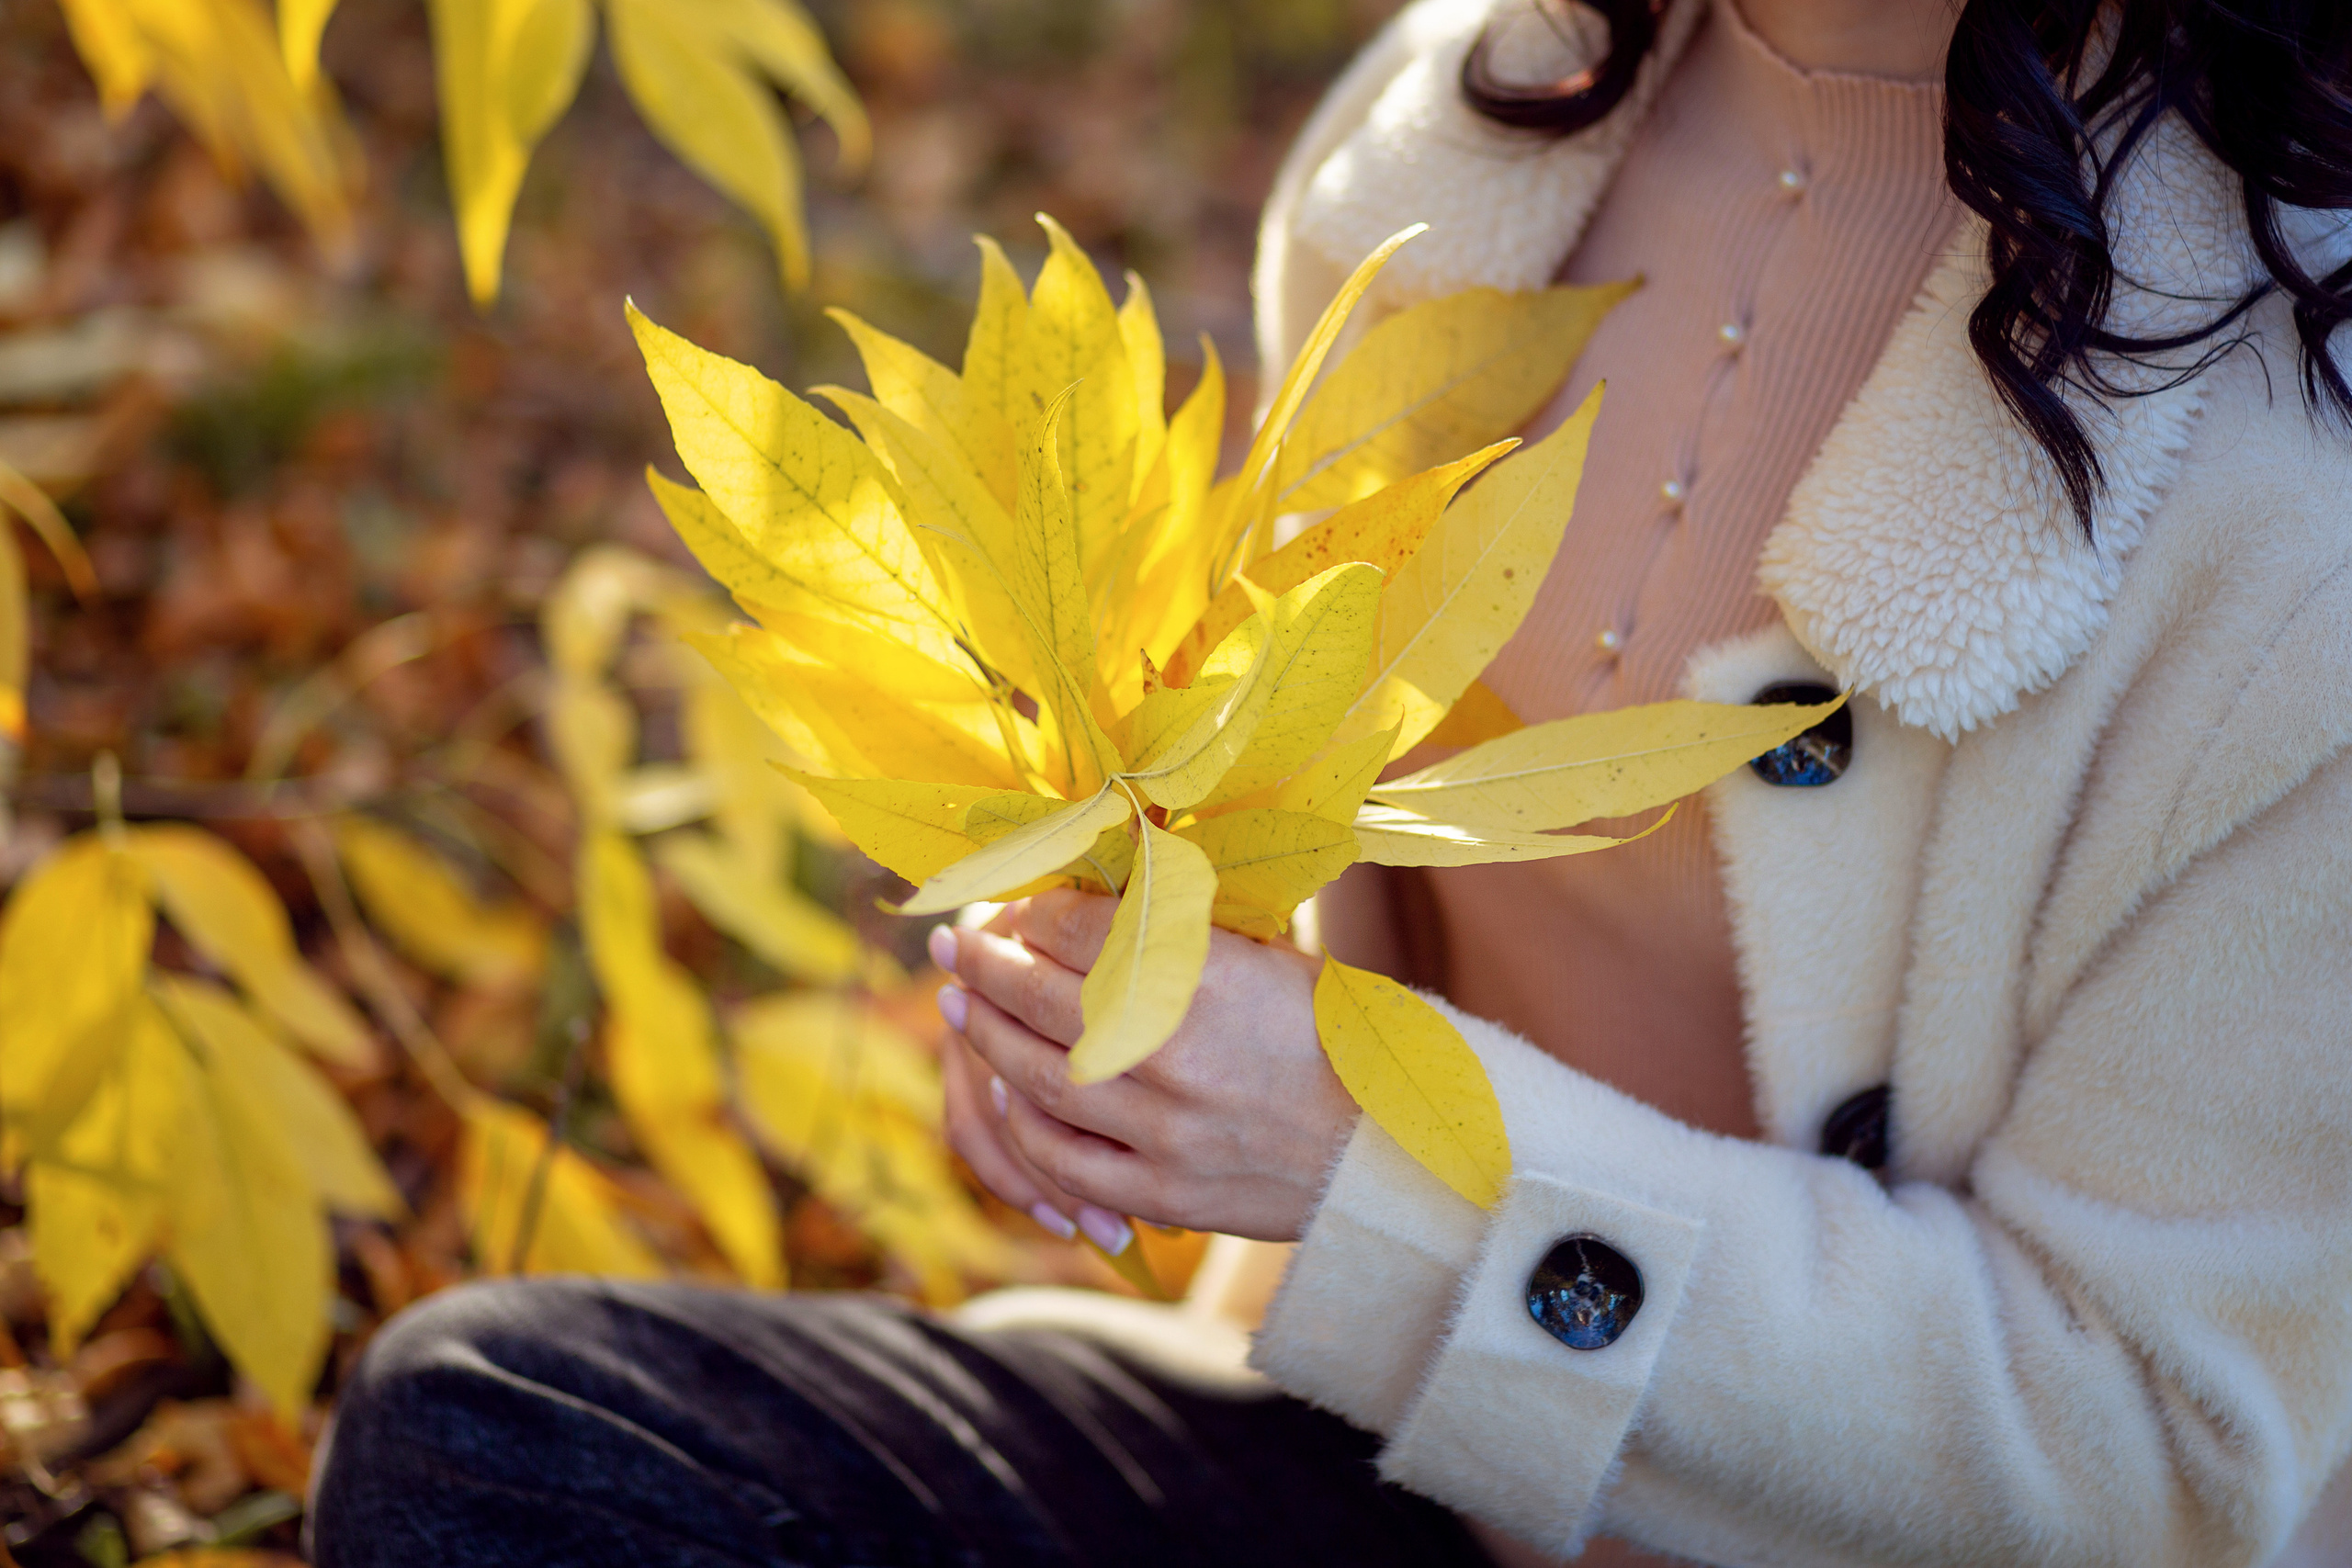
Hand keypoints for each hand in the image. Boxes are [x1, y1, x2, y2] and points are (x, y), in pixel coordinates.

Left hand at [931, 890, 1357, 1247]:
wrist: (1389, 1145)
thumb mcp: (1269, 953)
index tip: (1014, 903)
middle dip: (982, 962)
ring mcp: (1160, 1127)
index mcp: (1200, 975)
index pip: (1077, 928)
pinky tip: (1005, 1092)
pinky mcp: (1160, 1189)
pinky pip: (1062, 1157)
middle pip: (1039, 995)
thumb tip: (1103, 885)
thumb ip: (1184, 926)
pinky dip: (1024, 1123)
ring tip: (958, 1003)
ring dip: (984, 1034)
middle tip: (952, 941)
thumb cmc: (1332, 1034)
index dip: (1032, 911)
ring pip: (1036, 1076)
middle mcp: (1169, 1049)